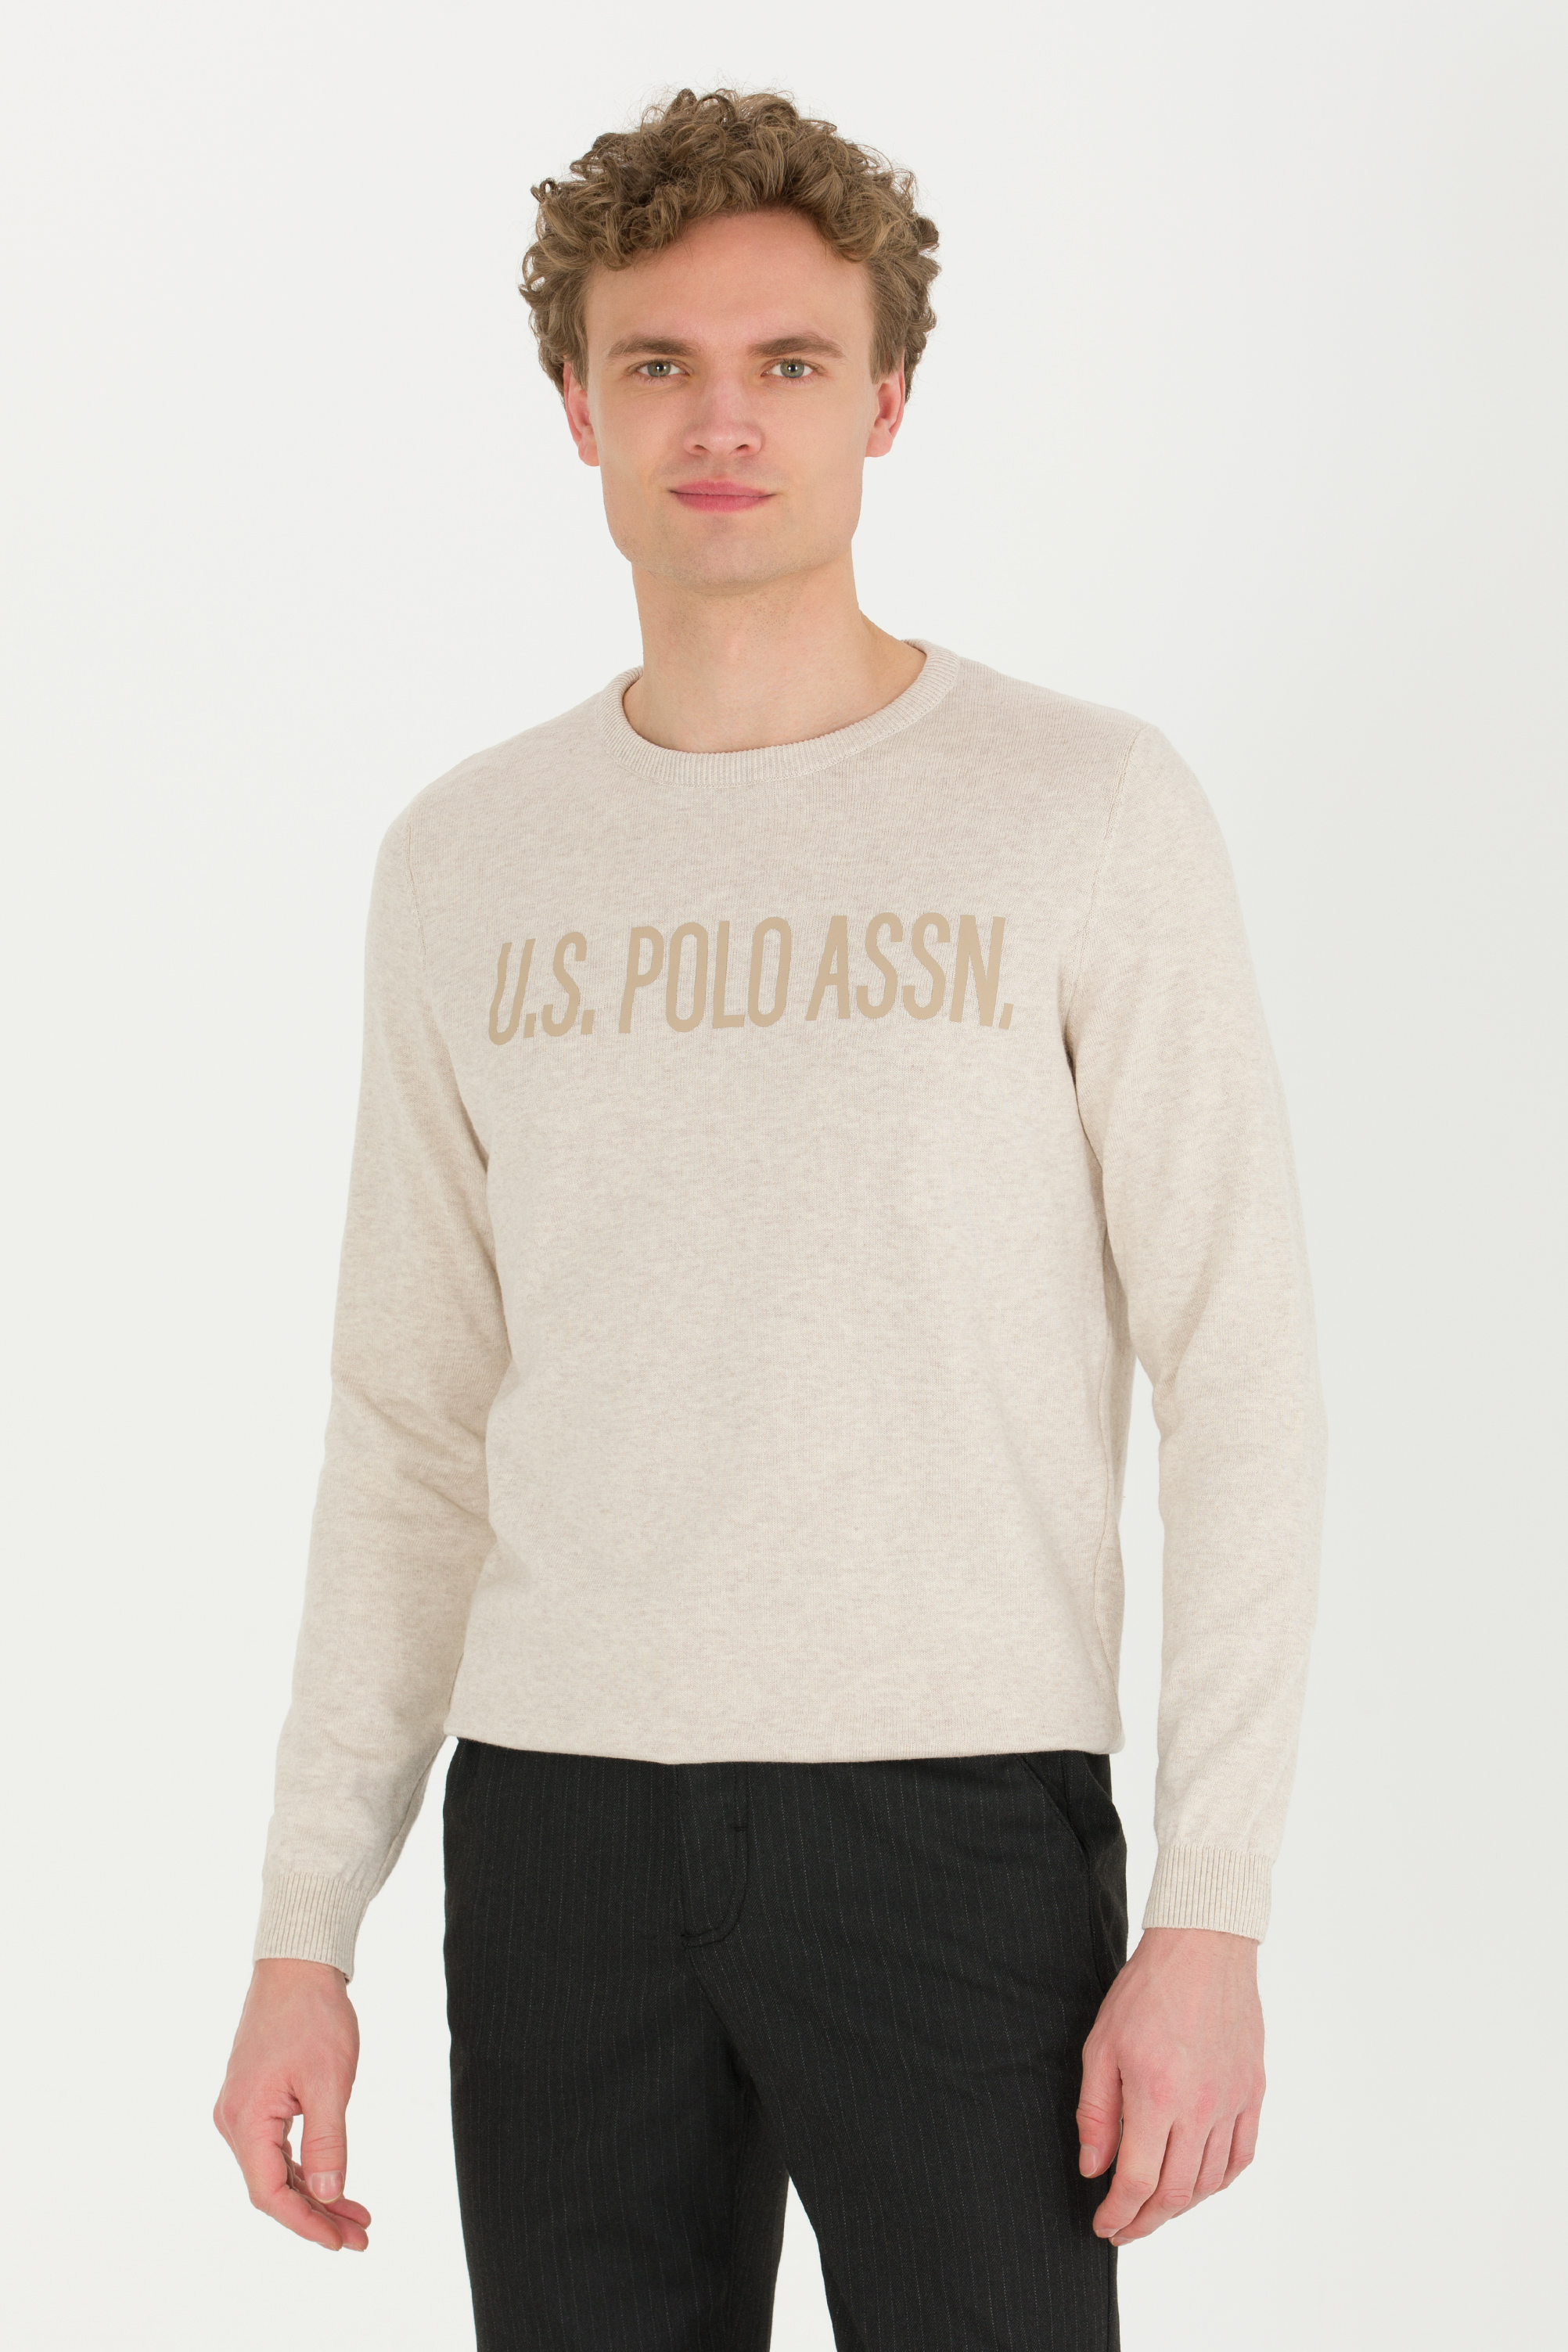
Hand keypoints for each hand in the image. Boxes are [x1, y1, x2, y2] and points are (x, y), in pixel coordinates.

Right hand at [213, 1957, 371, 2251]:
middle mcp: (234, 2119)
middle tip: (360, 2236)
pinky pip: (278, 2146)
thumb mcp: (329, 2082)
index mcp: (246, 2119)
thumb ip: (327, 2142)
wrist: (298, 1964)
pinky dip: (306, 2166)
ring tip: (357, 2216)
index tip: (341, 2240)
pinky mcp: (255, 2097)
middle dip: (317, 2214)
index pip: (270, 2193)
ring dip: (315, 2193)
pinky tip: (334, 2180)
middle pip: (272, 2186)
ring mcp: (242, 2108)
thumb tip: (327, 2193)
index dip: (306, 2222)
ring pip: (277, 2168)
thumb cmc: (313, 2016)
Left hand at [1076, 1926, 1263, 2245]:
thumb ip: (1096, 2113)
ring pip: (1210, 2182)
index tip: (1103, 2226)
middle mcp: (1200, 2107)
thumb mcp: (1101, 2045)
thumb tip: (1094, 2169)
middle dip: (1145, 2221)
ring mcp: (1232, 2102)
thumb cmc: (1146, 1991)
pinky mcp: (1253, 2091)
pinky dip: (1220, 2181)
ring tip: (1155, 2209)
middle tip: (1124, 2229)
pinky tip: (1200, 2184)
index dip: (1118, 2214)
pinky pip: (1242, 2156)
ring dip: (1181, 2206)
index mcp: (1156, 2096)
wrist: (1203, 1948)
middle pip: (1175, 2193)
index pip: (1138, 2182)